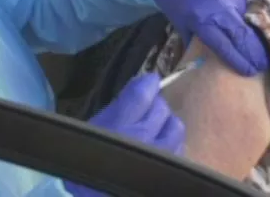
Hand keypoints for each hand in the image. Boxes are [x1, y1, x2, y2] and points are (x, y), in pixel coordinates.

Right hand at [65, 74, 183, 196]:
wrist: (100, 195)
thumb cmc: (89, 163)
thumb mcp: (94, 130)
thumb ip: (119, 107)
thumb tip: (145, 83)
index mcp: (119, 127)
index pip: (142, 92)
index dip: (148, 83)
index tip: (149, 82)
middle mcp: (144, 138)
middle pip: (161, 107)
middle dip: (154, 107)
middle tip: (145, 114)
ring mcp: (162, 155)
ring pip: (175, 126)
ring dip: (166, 126)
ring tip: (155, 133)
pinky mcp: (173, 169)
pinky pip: (180, 148)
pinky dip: (172, 145)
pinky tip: (161, 151)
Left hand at [145, 0, 268, 75]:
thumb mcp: (178, 19)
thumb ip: (196, 37)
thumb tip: (210, 57)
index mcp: (201, 19)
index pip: (227, 46)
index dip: (240, 60)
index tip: (251, 70)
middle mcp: (218, 2)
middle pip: (243, 33)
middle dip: (254, 50)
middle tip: (263, 61)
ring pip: (243, 7)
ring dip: (238, 14)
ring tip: (227, 11)